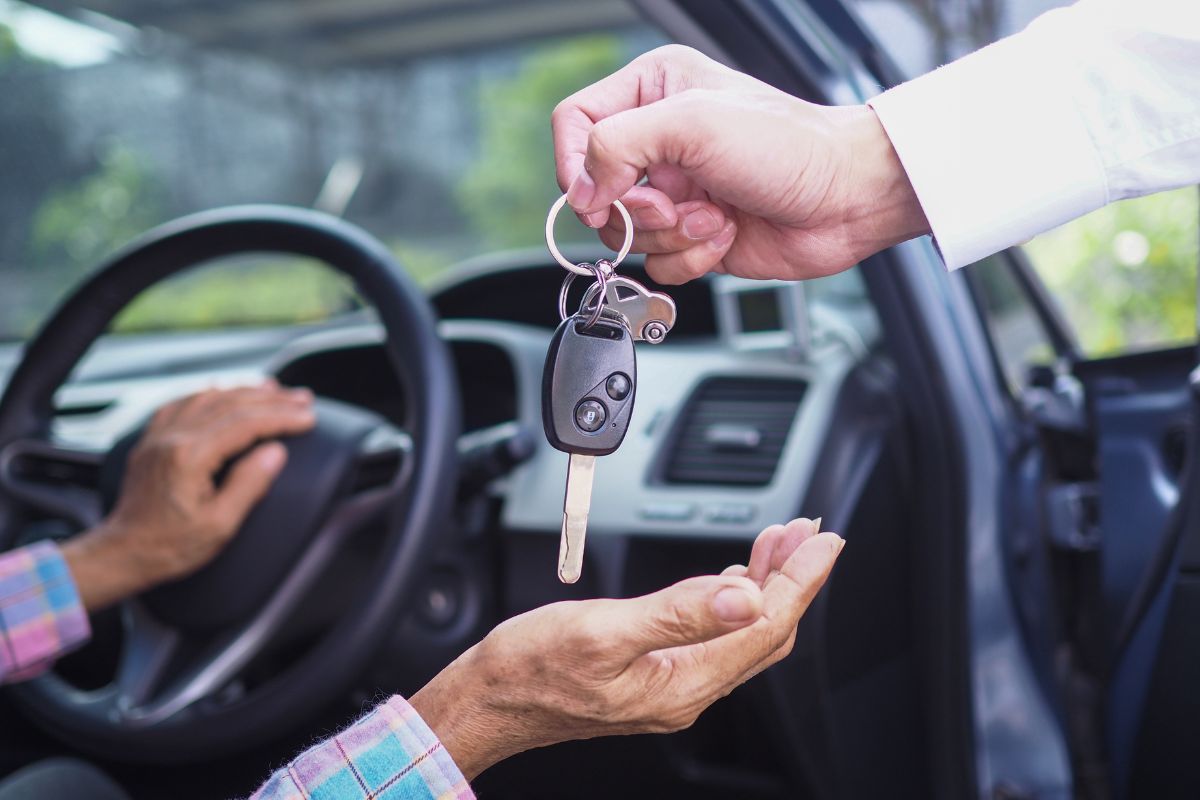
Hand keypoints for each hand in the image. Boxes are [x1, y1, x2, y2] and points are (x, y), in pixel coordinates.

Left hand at [61, 382, 315, 610]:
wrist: (123, 554)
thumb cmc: (170, 547)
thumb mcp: (219, 525)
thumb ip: (249, 485)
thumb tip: (276, 452)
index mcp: (189, 457)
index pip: (246, 424)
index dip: (281, 418)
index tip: (308, 418)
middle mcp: (171, 438)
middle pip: (231, 404)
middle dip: (272, 399)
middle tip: (302, 399)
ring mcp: (158, 436)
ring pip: (208, 397)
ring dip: (245, 390)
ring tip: (274, 389)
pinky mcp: (151, 441)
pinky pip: (183, 403)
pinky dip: (209, 393)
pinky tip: (222, 390)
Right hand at [410, 517, 841, 778]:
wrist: (489, 701)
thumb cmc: (532, 669)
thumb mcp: (602, 631)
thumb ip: (678, 613)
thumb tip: (745, 597)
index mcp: (682, 683)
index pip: (765, 625)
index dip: (800, 579)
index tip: (823, 540)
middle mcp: (687, 690)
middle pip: (763, 630)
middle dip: (791, 577)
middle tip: (806, 530)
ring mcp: (672, 685)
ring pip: (741, 633)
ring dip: (765, 584)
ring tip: (778, 542)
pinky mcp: (656, 675)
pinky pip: (714, 637)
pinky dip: (731, 598)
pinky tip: (731, 578)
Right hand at [552, 45, 928, 283]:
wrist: (846, 200)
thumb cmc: (788, 147)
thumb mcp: (692, 124)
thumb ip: (616, 144)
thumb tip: (583, 189)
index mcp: (653, 90)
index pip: (574, 123)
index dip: (576, 165)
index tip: (600, 195)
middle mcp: (659, 140)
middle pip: (597, 190)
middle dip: (639, 209)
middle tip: (676, 204)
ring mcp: (675, 191)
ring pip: (626, 234)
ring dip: (673, 234)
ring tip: (717, 215)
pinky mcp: (692, 235)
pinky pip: (657, 263)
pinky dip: (691, 258)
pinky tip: (727, 234)